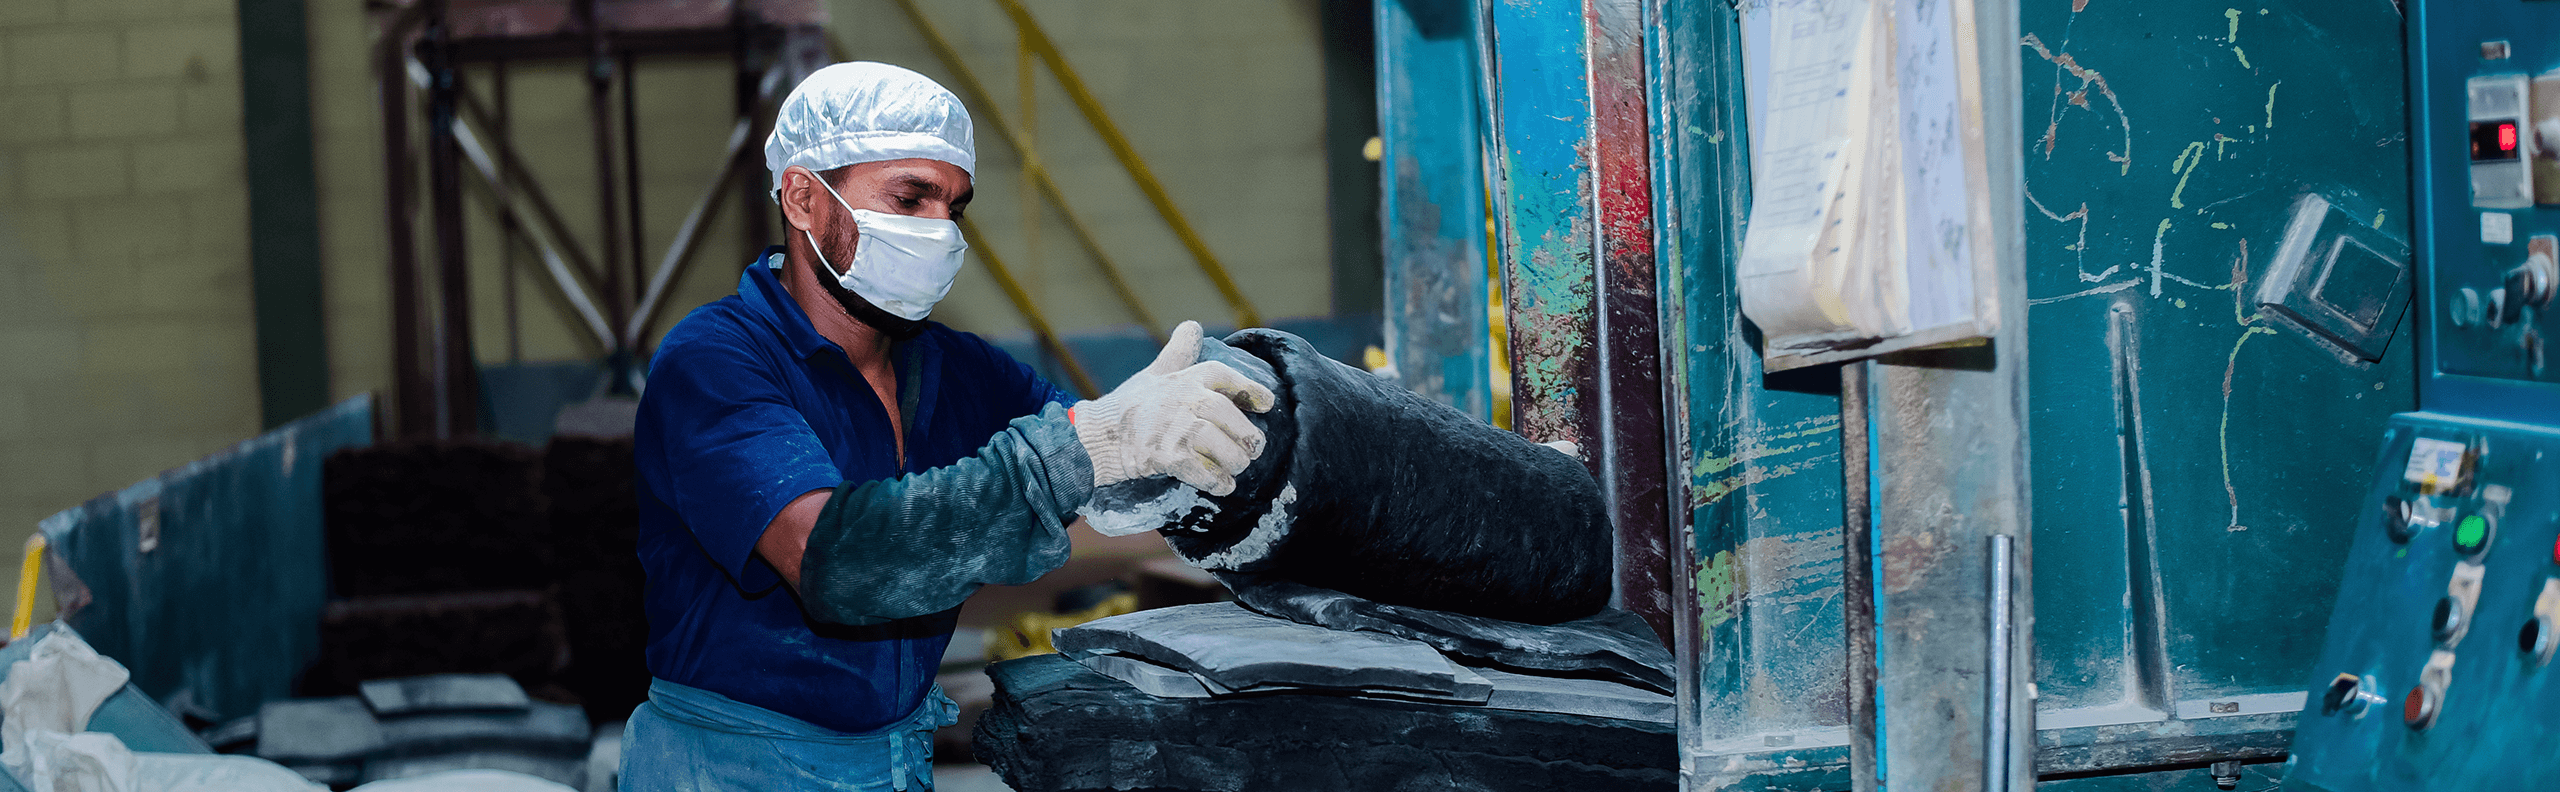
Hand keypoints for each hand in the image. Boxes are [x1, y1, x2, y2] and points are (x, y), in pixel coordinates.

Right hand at [1071, 321, 1275, 494]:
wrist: (1096, 438)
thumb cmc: (1130, 405)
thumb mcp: (1155, 373)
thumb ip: (1178, 353)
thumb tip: (1193, 325)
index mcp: (1187, 378)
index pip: (1228, 378)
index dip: (1251, 391)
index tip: (1267, 403)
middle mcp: (1187, 400)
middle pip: (1231, 418)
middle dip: (1248, 438)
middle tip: (1252, 449)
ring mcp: (1178, 429)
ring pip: (1224, 448)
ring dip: (1235, 462)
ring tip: (1236, 468)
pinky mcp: (1168, 457)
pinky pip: (1205, 472)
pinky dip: (1218, 482)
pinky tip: (1223, 486)